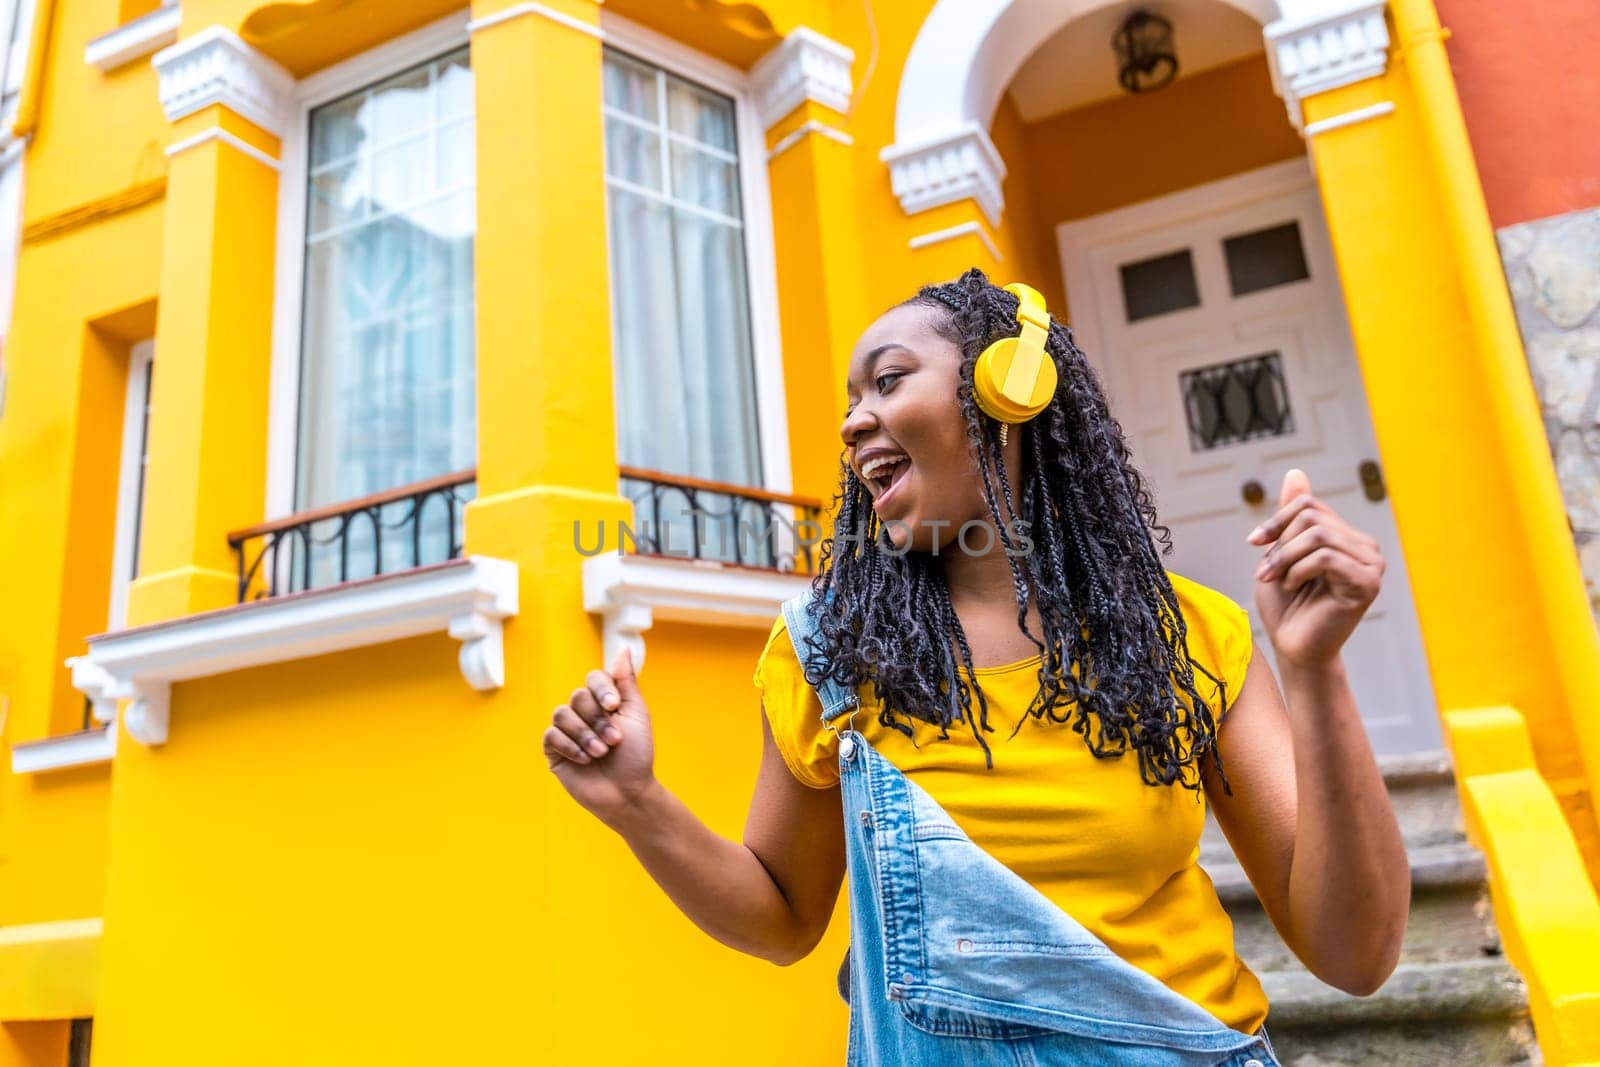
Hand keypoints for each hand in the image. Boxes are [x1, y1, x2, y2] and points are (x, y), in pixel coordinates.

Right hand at [542, 647, 656, 822]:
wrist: (628, 792)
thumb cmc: (636, 755)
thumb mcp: (636, 715)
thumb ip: (626, 683)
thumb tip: (625, 649)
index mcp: (603, 701)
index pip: (593, 679)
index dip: (602, 689)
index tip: (615, 706)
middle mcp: (583, 712)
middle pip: (578, 697)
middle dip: (598, 720)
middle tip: (614, 741)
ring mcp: (567, 731)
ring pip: (562, 714)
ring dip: (585, 735)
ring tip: (601, 753)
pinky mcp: (554, 750)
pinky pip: (551, 735)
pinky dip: (571, 746)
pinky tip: (586, 759)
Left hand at [1246, 469, 1384, 669]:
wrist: (1294, 647)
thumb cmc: (1288, 605)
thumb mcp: (1282, 553)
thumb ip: (1293, 516)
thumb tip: (1296, 472)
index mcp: (1348, 537)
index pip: (1309, 506)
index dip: (1276, 520)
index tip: (1253, 542)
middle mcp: (1366, 548)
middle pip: (1313, 518)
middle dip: (1280, 543)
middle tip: (1265, 571)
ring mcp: (1371, 565)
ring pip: (1319, 535)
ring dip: (1285, 558)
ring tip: (1277, 581)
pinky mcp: (1367, 584)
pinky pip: (1326, 558)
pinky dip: (1298, 571)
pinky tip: (1293, 588)